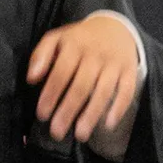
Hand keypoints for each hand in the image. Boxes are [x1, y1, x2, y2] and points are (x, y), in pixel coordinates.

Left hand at [27, 15, 140, 142]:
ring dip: (92, 114)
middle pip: (82, 85)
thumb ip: (40, 55)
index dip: (52, 94)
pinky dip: (119, 108)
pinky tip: (108, 124)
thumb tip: (32, 78)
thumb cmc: (79, 39)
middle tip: (57, 132)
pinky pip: (126, 90)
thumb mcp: (56, 38)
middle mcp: (96, 54)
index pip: (62, 72)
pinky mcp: (129, 71)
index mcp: (75, 45)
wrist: (115, 27)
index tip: (42, 115)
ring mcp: (115, 63)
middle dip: (68, 110)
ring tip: (80, 135)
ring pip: (104, 91)